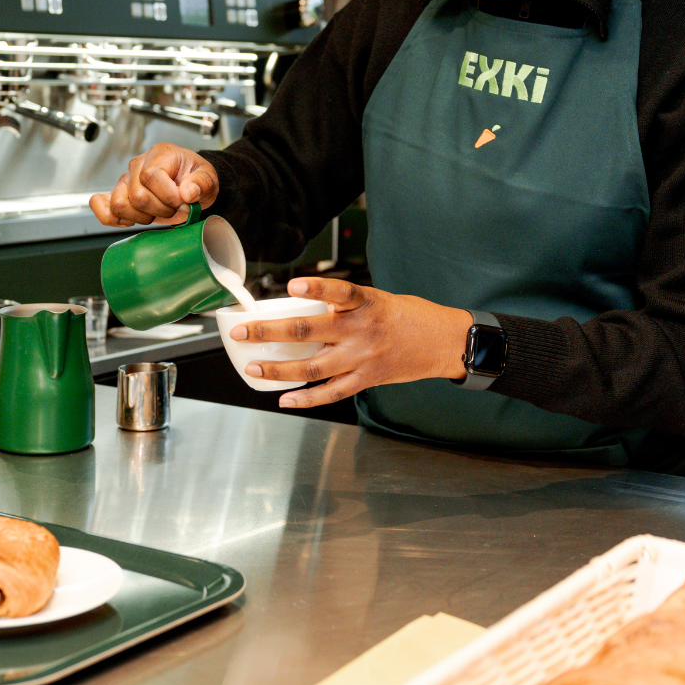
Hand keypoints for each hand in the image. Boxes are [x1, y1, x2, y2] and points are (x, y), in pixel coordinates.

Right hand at [89, 143, 218, 227]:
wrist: (189, 184)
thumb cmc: (195, 177)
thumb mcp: (208, 177)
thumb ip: (201, 183)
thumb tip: (187, 192)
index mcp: (160, 155)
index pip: (150, 176)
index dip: (167, 196)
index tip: (184, 204)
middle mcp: (138, 165)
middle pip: (137, 195)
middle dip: (160, 209)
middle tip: (174, 208)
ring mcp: (125, 181)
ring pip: (119, 205)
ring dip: (141, 217)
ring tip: (157, 212)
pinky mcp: (118, 195)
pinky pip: (102, 207)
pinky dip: (115, 219)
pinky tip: (133, 220)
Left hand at [230, 278, 471, 408]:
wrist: (442, 342)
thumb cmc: (408, 316)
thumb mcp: (378, 299)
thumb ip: (345, 306)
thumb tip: (303, 310)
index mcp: (366, 303)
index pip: (339, 292)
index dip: (315, 289)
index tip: (292, 285)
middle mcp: (362, 331)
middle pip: (308, 332)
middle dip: (269, 332)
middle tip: (242, 332)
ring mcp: (363, 358)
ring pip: (312, 368)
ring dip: (278, 370)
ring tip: (253, 367)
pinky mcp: (367, 379)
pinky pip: (331, 392)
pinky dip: (306, 399)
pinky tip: (285, 399)